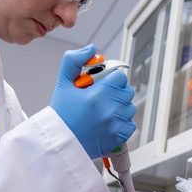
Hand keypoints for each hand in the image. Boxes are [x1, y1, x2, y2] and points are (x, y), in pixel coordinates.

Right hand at [49, 44, 135, 158]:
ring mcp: (115, 124)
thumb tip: (92, 48)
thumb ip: (74, 60)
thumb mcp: (63, 83)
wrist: (60, 142)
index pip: (119, 77)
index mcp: (97, 94)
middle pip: (127, 91)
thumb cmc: (61, 114)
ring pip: (130, 107)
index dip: (111, 78)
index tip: (103, 83)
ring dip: (120, 107)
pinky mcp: (119, 137)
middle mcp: (109, 109)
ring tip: (103, 110)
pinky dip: (122, 123)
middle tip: (102, 96)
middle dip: (116, 91)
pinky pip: (130, 124)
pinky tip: (107, 122)